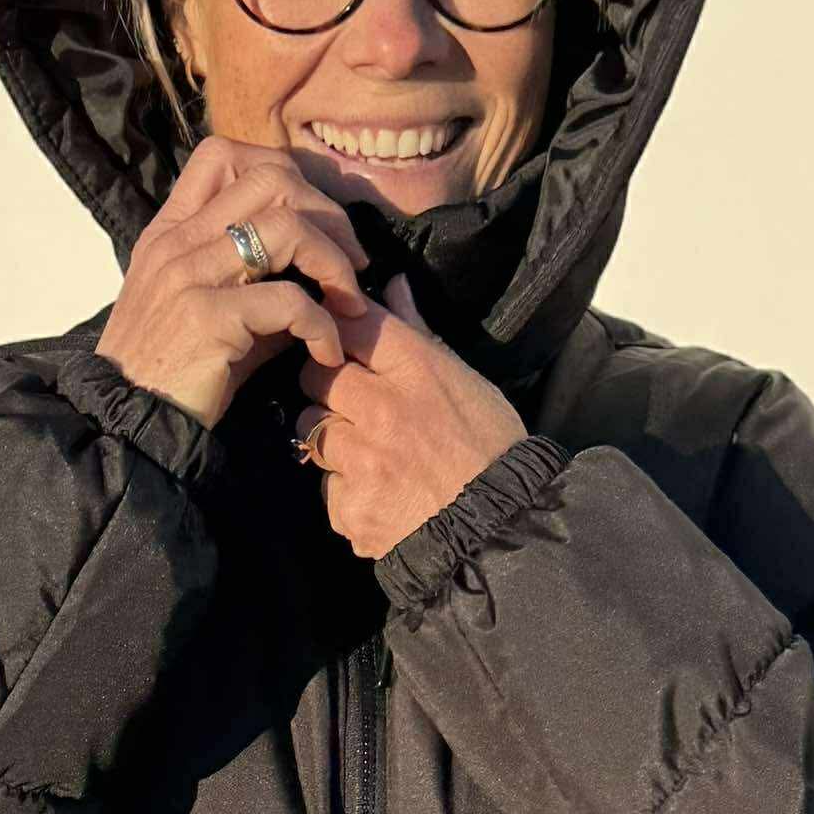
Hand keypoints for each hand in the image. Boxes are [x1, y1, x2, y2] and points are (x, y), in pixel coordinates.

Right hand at [96, 137, 379, 431]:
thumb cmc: (173, 374)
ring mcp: (188, 274)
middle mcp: (177, 242)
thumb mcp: (206, 310)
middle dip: (328, 215)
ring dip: (334, 263)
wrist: (130, 424)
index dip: (284, 173)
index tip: (317, 221)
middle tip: (351, 264)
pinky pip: (290, 301)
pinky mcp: (207, 317)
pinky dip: (323, 326)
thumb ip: (253, 281)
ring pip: (286, 226)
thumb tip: (318, 275)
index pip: (223, 155)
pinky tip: (327, 353)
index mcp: (170, 231)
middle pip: (269, 178)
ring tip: (347, 305)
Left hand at [291, 270, 526, 560]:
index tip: (344, 345)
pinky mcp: (350, 509)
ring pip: (312, 431)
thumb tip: (392, 284)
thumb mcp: (467, 381)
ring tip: (370, 454)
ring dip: (332, 439)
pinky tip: (380, 495)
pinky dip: (347, 491)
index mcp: (417, 371)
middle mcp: (382, 411)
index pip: (350, 324)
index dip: (339, 331)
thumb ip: (418, 333)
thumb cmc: (491, 449)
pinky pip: (328, 487)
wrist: (501, 530)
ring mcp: (362, 462)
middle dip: (326, 385)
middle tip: (353, 403)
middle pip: (315, 376)